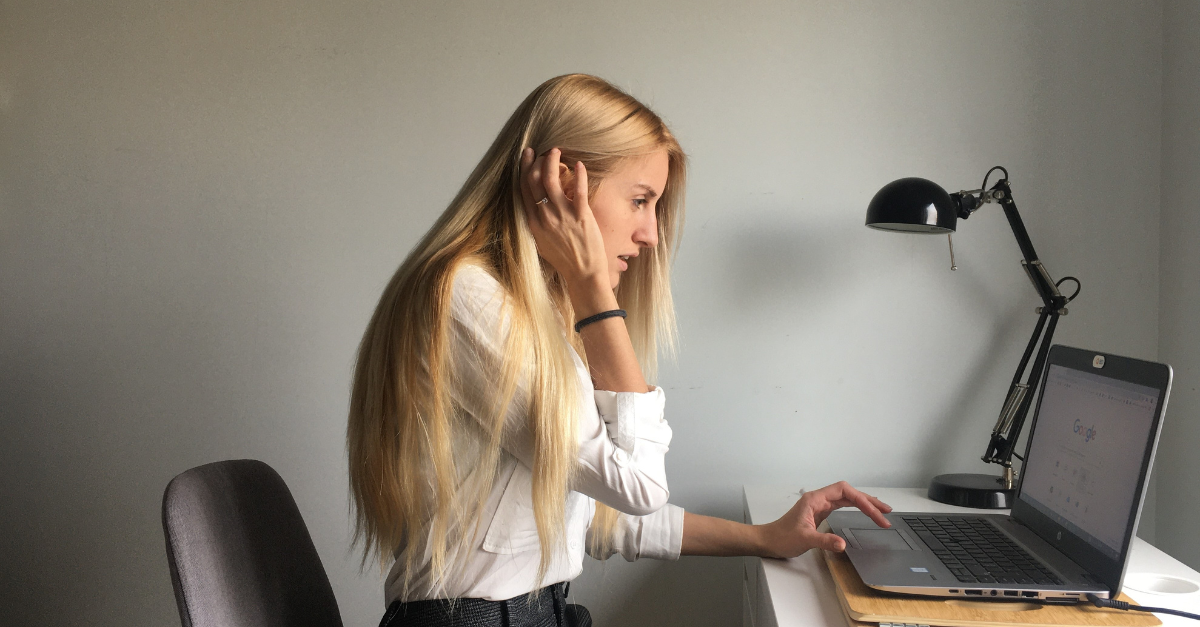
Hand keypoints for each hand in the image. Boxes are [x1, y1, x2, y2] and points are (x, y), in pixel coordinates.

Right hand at [519, 147, 608, 290]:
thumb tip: (538, 207)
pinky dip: (578, 174)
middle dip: (535, 161)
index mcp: (534, 223)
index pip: (524, 189)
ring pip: (551, 180)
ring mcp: (562, 215)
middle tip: (540, 151)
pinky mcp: (581, 216)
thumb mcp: (543, 242)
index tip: (526, 157)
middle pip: (534, 181)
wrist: (583, 274)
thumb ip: (539, 224)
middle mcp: (545, 216)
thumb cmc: (565, 260)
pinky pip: (579, 189)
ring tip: (556, 151)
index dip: (524, 169)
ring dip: (552, 162)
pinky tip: (579, 164)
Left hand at [758, 481, 891, 558]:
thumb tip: (843, 544)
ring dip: (864, 504)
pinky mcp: (820, 513)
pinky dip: (855, 507)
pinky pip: (842, 505)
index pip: (844, 492)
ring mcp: (819, 505)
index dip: (862, 500)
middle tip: (886, 512)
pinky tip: (864, 511)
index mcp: (815, 499)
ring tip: (881, 511)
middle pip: (849, 493)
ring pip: (846, 498)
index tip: (875, 514)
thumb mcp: (804, 540)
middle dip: (868, 501)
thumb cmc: (781, 537)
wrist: (768, 541)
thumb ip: (824, 541)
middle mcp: (818, 499)